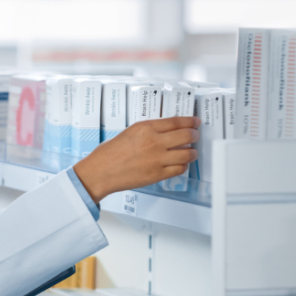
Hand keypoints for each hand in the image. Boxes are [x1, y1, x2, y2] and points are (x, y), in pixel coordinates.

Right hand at [73, 117, 200, 203]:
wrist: (100, 172)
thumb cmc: (108, 154)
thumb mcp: (129, 132)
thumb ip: (148, 130)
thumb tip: (166, 131)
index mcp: (145, 128)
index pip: (177, 121)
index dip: (190, 121)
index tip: (195, 122)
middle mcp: (154, 142)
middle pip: (187, 135)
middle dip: (194, 135)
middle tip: (195, 136)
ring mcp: (157, 159)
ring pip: (188, 153)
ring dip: (192, 152)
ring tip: (190, 152)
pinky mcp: (157, 174)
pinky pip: (180, 168)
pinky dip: (183, 165)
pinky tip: (180, 164)